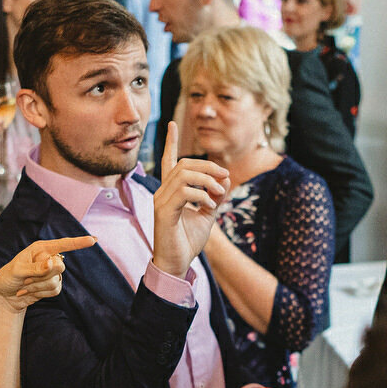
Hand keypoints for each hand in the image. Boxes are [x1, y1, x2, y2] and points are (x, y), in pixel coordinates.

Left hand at [0, 235, 97, 314]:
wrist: (5, 296)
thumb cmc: (8, 278)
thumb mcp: (18, 271)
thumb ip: (36, 268)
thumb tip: (54, 262)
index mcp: (40, 248)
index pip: (63, 244)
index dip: (78, 242)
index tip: (93, 240)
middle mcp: (49, 258)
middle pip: (60, 267)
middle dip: (42, 276)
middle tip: (25, 279)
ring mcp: (52, 272)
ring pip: (56, 281)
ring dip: (38, 286)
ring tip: (25, 285)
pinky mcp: (53, 285)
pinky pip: (55, 290)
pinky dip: (41, 293)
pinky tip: (29, 292)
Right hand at [151, 121, 228, 278]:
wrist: (176, 264)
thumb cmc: (188, 241)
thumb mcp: (208, 215)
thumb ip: (215, 196)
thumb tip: (225, 180)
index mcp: (172, 191)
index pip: (170, 162)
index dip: (171, 142)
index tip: (172, 124)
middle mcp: (163, 192)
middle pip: (184, 164)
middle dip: (208, 166)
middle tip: (225, 177)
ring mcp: (161, 200)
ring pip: (184, 175)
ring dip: (207, 181)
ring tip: (219, 194)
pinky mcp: (164, 211)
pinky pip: (184, 192)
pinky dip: (202, 195)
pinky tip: (210, 205)